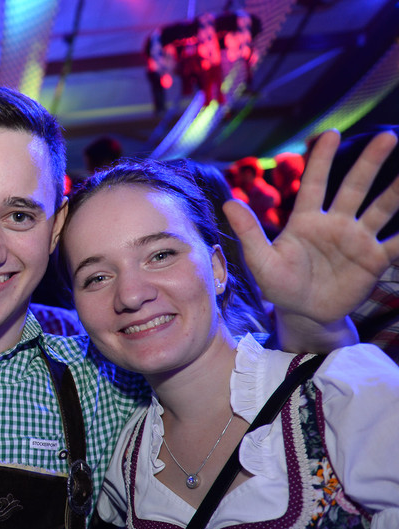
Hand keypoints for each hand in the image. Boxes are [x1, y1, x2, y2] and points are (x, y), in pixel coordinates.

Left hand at [225, 129, 398, 326]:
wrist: (304, 314)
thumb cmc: (280, 285)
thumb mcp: (261, 261)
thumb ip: (249, 232)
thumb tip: (227, 202)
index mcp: (306, 220)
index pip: (315, 183)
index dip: (321, 159)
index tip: (331, 134)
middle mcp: (335, 223)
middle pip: (354, 186)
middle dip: (370, 162)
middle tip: (387, 136)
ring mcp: (357, 240)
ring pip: (382, 209)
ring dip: (397, 190)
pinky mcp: (374, 260)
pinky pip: (398, 245)